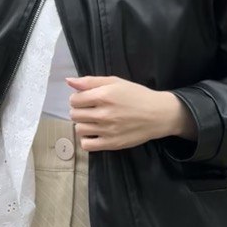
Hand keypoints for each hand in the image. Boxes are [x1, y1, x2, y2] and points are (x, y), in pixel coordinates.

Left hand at [65, 76, 192, 150]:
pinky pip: (86, 145)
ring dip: (83, 124)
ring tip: (93, 121)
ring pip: (79, 129)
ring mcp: (107, 130)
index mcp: (103, 95)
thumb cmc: (136, 95)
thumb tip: (68, 81)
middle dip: (79, 111)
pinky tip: (95, 133)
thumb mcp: (115, 82)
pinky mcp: (111, 144)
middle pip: (74, 114)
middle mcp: (103, 113)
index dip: (77, 98)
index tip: (86, 99)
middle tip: (90, 110)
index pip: (74, 99)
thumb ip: (90, 81)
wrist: (157, 114)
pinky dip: (87, 139)